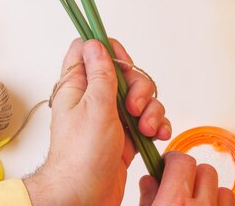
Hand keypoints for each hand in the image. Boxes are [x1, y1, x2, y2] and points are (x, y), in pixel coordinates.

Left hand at [24, 38, 171, 205]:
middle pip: (124, 73)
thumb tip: (96, 43)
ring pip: (139, 97)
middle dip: (138, 88)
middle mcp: (93, 98)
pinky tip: (157, 135)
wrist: (84, 196)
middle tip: (134, 107)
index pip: (89, 50)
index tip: (122, 64)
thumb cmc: (81, 157)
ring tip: (145, 129)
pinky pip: (146, 120)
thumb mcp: (95, 106)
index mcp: (77, 86)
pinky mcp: (124, 135)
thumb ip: (100, 73)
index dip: (108, 51)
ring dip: (150, 110)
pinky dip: (156, 125)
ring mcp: (110, 117)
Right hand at [139, 152, 234, 205]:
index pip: (182, 161)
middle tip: (181, 186)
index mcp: (175, 203)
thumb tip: (149, 182)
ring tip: (197, 203)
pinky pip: (233, 204)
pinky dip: (221, 204)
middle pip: (205, 170)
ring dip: (210, 192)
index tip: (168, 166)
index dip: (173, 161)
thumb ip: (147, 199)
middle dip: (192, 174)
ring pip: (223, 188)